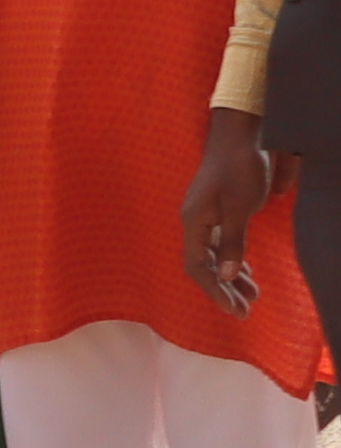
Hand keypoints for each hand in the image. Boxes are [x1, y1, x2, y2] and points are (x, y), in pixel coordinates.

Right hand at [184, 110, 280, 318]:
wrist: (240, 135)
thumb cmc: (239, 169)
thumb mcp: (239, 208)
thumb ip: (234, 243)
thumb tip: (229, 276)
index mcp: (194, 222)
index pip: (198, 267)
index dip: (215, 291)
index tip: (236, 311)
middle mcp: (195, 222)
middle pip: (204, 265)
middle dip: (224, 290)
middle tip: (245, 312)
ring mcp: (205, 216)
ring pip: (214, 256)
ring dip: (231, 278)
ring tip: (252, 296)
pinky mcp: (217, 210)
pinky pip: (220, 245)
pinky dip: (233, 261)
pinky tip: (247, 271)